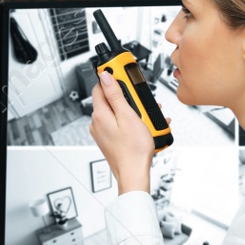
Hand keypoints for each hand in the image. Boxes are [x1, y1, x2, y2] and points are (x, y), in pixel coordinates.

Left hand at [89, 70, 155, 193]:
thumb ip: (115, 95)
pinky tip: (144, 126)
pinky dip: (131, 122)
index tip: (121, 71)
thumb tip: (105, 76)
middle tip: (141, 100)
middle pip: (111, 99)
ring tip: (148, 115)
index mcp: (100, 115)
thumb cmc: (133, 150)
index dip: (112, 77)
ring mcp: (102, 132)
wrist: (134, 173)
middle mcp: (97, 123)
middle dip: (128, 97)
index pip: (100, 86)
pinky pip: (119, 124)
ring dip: (133, 110)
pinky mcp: (110, 139)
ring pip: (117, 112)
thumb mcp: (128, 116)